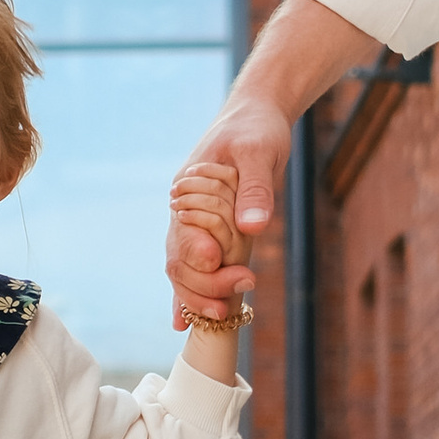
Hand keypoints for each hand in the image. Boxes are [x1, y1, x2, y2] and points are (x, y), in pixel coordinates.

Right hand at [165, 94, 291, 319]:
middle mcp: (184, 211)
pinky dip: (190, 293)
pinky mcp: (211, 229)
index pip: (183, 239)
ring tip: (224, 316)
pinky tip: (183, 324)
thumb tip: (253, 227)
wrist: (257, 115)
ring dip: (199, 296)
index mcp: (188, 191)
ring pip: (184, 270)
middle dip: (202, 288)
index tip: (227, 271)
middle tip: (234, 301)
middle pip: (179, 262)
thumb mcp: (259, 151)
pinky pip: (195, 266)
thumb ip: (254, 188)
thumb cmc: (256, 128)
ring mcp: (195, 222)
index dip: (200, 262)